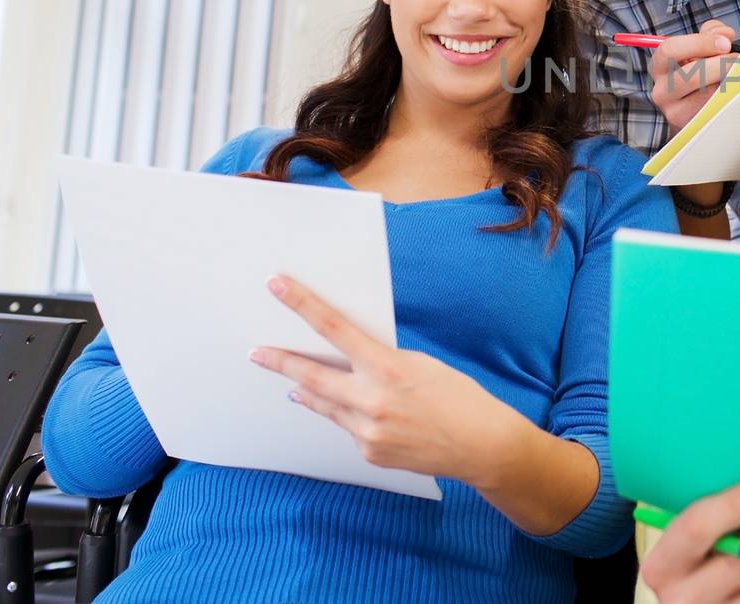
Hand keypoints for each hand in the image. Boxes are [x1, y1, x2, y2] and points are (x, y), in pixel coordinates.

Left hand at [251, 275, 511, 482]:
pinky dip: (349, 415)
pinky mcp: (369, 453)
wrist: (482, 445)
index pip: (335, 329)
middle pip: (312, 377)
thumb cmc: (459, 396)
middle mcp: (372, 401)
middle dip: (281, 362)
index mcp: (389, 368)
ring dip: (308, 392)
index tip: (278, 287)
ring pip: (325, 405)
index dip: (303, 305)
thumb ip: (381, 362)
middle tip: (257, 352)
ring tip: (294, 384)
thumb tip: (348, 362)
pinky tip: (365, 414)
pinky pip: (348, 428)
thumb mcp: (421, 364)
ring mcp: (367, 432)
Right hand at [648, 20, 739, 131]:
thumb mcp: (701, 48)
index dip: (700, 43)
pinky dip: (731, 96)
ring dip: (729, 81)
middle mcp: (661, 91)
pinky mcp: (693, 127)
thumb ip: (712, 33)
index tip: (726, 43)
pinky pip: (716, 110)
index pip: (670, 50)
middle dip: (719, 64)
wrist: (697, 113)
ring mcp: (675, 113)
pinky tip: (737, 90)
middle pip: (688, 76)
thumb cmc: (700, 73)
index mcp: (660, 66)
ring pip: (706, 95)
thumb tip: (725, 35)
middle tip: (738, 60)